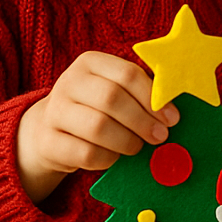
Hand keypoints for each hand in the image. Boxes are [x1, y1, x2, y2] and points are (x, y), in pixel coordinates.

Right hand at [16, 51, 178, 203]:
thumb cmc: (96, 108)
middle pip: (111, 98)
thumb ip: (142, 93)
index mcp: (90, 62)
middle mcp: (69, 82)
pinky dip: (108, 158)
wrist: (50, 130)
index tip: (172, 118)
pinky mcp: (48, 141)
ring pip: (98, 127)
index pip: (127, 74)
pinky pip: (86, 153)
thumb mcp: (116, 91)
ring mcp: (54, 111)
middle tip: (160, 136)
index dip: (153, 98)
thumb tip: (173, 111)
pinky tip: (114, 156)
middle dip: (142, 120)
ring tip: (137, 147)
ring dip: (126, 141)